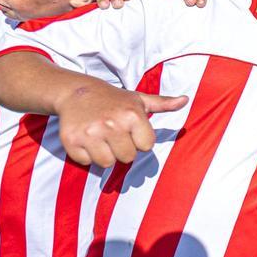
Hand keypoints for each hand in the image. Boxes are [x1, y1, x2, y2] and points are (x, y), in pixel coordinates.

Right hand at [56, 81, 187, 167]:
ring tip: (101, 138)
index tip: (129, 128)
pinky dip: (86, 155)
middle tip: (114, 133)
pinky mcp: (71, 141)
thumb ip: (163, 103)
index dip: (139, 140)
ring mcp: (90, 133)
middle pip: (128, 158)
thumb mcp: (139, 99)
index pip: (146, 147)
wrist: (76, 92)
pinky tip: (86, 139)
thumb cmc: (114, 99)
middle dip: (122, 149)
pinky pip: (86, 162)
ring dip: (105, 155)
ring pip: (107, 163)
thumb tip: (185, 100)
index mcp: (132, 115)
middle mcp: (112, 124)